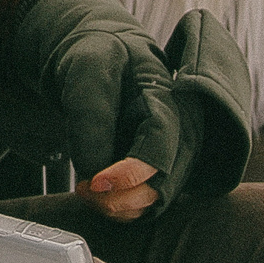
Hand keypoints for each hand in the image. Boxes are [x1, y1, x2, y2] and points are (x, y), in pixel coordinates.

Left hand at [13, 0, 190, 211]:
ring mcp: (172, 152)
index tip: (95, 183)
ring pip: (156, 200)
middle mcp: (180, 131)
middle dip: (123, 198)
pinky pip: (145, 201)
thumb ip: (90, 114)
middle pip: (165, 183)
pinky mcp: (158, 168)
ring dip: (120, 207)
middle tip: (83, 190)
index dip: (131, 173)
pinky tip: (94, 193)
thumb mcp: (86, 69)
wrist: (99, 55)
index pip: (161, 146)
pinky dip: (119, 207)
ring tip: (84, 190)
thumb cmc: (97, 55)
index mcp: (169, 100)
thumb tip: (93, 171)